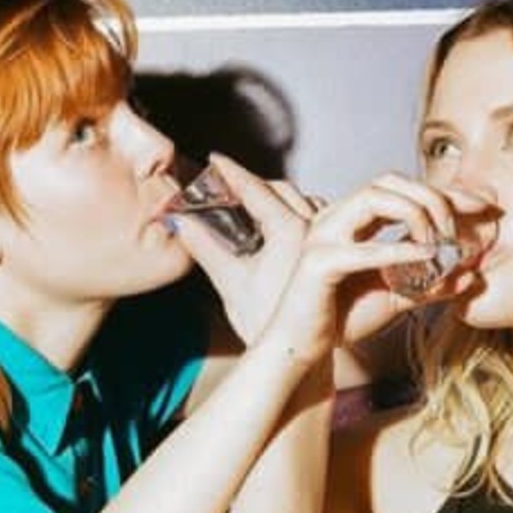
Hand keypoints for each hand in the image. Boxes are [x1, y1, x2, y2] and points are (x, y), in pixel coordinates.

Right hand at [165, 154, 316, 345]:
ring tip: (255, 205)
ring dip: (278, 199)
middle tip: (227, 183)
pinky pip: (318, 220)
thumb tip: (178, 222)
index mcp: (287, 230)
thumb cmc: (266, 323)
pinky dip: (297, 216)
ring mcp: (326, 240)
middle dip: (253, 184)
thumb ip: (204, 247)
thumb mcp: (230, 282)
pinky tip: (283, 229)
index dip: (231, 172)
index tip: (215, 159)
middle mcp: (312, 228)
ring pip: (304, 202)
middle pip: (281, 189)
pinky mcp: (334, 254)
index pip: (255, 189)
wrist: (302, 353)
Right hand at [259, 173, 491, 371]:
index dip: (445, 193)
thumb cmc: (344, 320)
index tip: (483, 205)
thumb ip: (432, 285)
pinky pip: (363, 249)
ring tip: (439, 243)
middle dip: (431, 196)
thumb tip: (472, 276)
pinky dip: (398, 250)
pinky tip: (427, 256)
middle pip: (389, 181)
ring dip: (415, 214)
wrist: (303, 348)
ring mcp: (324, 236)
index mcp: (353, 221)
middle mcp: (336, 219)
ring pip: (374, 198)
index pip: (403, 190)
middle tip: (458, 228)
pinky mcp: (318, 263)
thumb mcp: (399, 297)